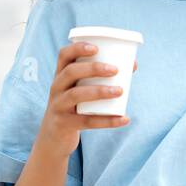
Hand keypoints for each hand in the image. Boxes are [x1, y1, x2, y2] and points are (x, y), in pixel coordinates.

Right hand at [35, 42, 135, 156]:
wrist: (54, 137)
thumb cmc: (75, 106)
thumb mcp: (80, 90)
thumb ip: (100, 78)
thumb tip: (132, 66)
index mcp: (60, 75)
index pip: (63, 55)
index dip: (78, 48)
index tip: (96, 48)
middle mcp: (56, 88)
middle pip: (70, 72)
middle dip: (93, 68)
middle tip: (115, 69)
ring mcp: (58, 106)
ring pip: (75, 95)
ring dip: (100, 91)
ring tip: (120, 90)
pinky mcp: (64, 124)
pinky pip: (86, 122)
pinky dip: (107, 121)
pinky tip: (123, 118)